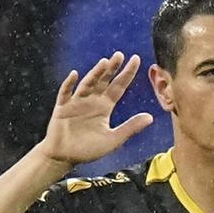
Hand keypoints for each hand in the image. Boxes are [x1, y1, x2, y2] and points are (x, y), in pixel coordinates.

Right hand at [38, 51, 152, 165]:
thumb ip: (130, 128)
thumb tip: (151, 118)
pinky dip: (69, 84)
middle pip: (103, 81)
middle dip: (111, 68)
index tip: (136, 59)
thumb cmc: (88, 149)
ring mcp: (76, 102)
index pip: (118, 86)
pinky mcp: (62, 108)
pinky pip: (65, 94)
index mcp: (105, 106)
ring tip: (104, 63)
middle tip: (120, 55)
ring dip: (95, 73)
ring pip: (87, 84)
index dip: (127, 73)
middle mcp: (92, 101)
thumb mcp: (113, 139)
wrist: (64, 157)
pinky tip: (74, 74)